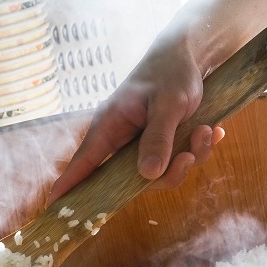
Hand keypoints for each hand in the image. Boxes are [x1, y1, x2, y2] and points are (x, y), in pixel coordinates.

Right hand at [49, 43, 224, 200]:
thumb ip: (157, 138)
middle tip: (188, 156)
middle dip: (168, 173)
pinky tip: (211, 131)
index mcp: (110, 126)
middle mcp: (122, 141)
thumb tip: (147, 175)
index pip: (83, 163)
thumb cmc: (171, 73)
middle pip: (133, 181)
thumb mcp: (168, 104)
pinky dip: (197, 150)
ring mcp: (141, 146)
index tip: (55, 209)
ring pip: (161, 174)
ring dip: (190, 156)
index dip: (69, 187)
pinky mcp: (160, 146)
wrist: (190, 58)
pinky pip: (177, 163)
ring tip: (205, 131)